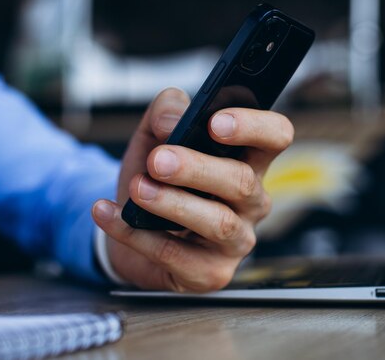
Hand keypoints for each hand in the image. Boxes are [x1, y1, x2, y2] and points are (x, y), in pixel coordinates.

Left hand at [91, 88, 293, 291]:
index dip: (254, 127)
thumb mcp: (156, 134)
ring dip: (173, 203)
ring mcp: (236, 240)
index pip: (275, 136)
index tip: (216, 122)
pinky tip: (109, 213)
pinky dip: (137, 234)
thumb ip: (166, 112)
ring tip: (137, 188)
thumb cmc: (156, 177)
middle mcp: (252, 201)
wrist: (132, 227)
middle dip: (198, 168)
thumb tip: (171, 122)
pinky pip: (176, 256)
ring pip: (218, 222)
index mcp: (249, 159)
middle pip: (243, 181)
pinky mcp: (211, 273)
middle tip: (159, 160)